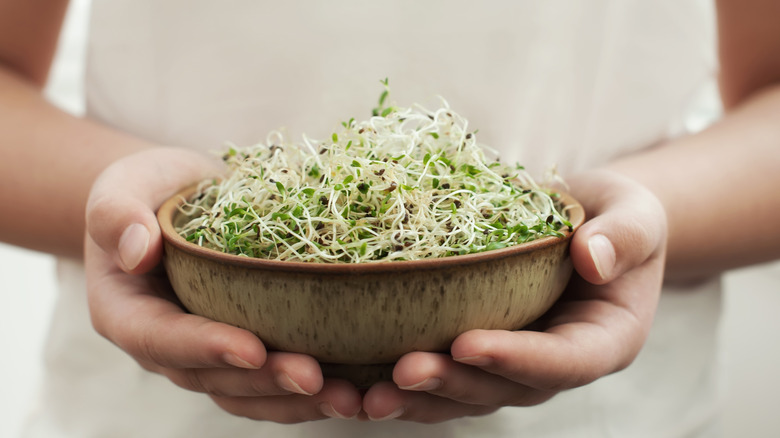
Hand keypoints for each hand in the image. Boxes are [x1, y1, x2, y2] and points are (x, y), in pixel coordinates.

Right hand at [85, 147, 361, 421]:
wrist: (181, 198)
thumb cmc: (149, 189)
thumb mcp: (124, 185)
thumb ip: (117, 213)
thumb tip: (137, 249)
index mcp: (128, 313)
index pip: (161, 339)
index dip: (205, 347)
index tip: (252, 346)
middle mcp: (167, 345)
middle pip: (212, 377)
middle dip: (265, 382)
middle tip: (314, 377)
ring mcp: (207, 352)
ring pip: (248, 391)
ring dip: (295, 400)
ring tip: (347, 398)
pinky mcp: (245, 345)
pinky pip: (272, 380)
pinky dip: (309, 390)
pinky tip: (354, 388)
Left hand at [361, 169, 666, 422]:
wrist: (589, 224)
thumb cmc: (616, 218)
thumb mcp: (634, 215)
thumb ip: (623, 236)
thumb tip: (591, 258)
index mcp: (603, 341)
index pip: (563, 361)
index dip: (516, 358)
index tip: (466, 343)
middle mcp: (555, 364)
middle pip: (503, 389)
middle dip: (452, 384)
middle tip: (403, 372)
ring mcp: (514, 363)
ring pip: (465, 395)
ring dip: (416, 400)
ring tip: (364, 398)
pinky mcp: (481, 351)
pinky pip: (444, 374)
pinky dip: (400, 383)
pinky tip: (355, 384)